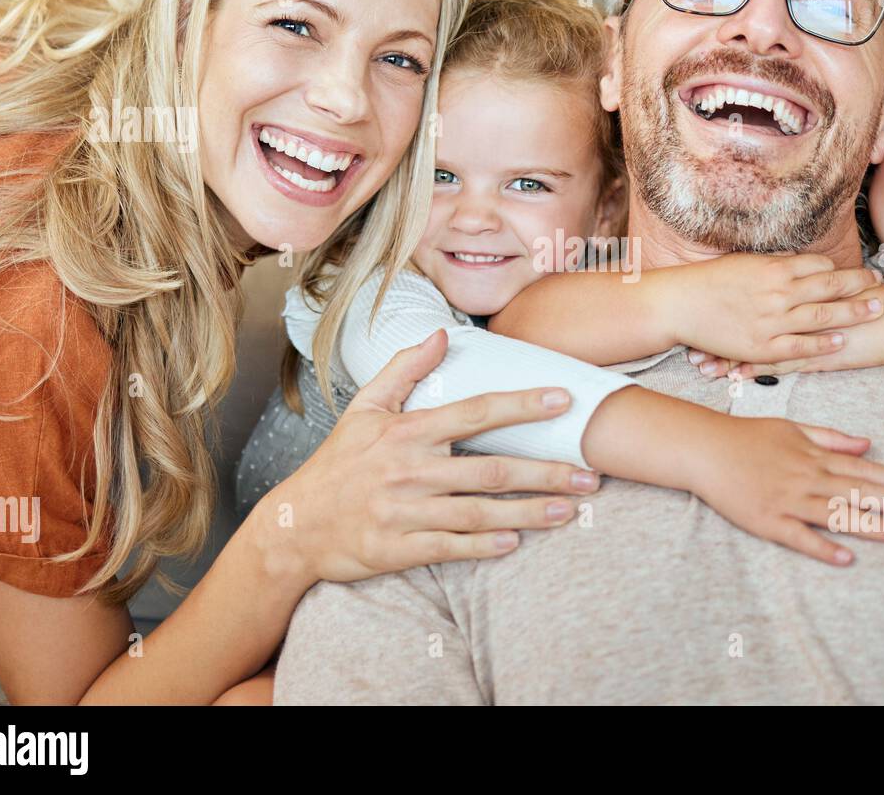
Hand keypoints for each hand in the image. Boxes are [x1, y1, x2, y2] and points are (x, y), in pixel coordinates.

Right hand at [262, 328, 599, 584]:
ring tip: (570, 510)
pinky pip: (450, 547)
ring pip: (479, 512)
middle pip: (490, 470)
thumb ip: (404, 368)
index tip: (563, 400)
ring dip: (529, 512)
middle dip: (545, 472)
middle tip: (590, 474)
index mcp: (407, 432)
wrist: (293, 525)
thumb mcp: (363, 407)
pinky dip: (484, 545)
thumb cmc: (337, 463)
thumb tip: (443, 334)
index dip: (522, 405)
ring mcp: (405, 511)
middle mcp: (410, 470)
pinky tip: (515, 542)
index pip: (475, 412)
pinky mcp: (398, 548)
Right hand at [660, 252, 883, 365]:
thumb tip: (796, 260)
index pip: (818, 265)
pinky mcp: (762, 346)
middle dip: (859, 284)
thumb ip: (773, 264)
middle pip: (829, 286)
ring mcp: (772, 320)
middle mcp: (778, 292)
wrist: (679, 304)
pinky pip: (801, 346)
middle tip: (882, 283)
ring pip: (822, 315)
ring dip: (853, 311)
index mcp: (773, 269)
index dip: (841, 269)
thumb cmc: (708, 282)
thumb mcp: (743, 263)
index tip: (860, 271)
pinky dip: (823, 343)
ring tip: (876, 309)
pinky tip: (842, 340)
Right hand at [687, 412, 883, 564]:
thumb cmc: (747, 436)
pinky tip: (847, 557)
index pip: (865, 469)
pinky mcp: (768, 520)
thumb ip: (830, 437)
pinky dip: (823, 547)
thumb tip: (866, 443)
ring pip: (838, 515)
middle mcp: (807, 477)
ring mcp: (788, 500)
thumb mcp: (792, 428)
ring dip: (873, 526)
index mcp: (815, 456)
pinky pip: (800, 536)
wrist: (705, 448)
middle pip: (860, 492)